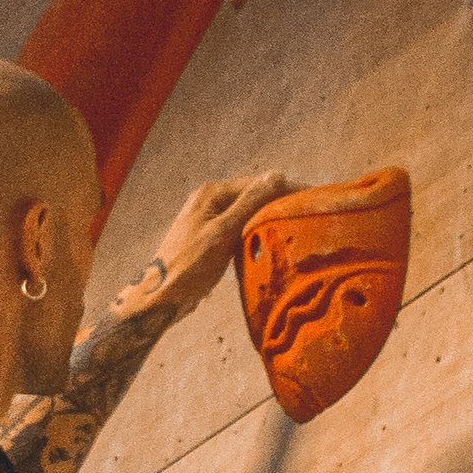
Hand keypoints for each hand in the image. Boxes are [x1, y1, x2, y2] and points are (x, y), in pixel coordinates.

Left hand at [121, 174, 295, 316]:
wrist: (160, 297)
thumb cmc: (189, 266)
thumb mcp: (223, 232)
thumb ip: (249, 203)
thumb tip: (276, 175)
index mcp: (212, 193)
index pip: (258, 184)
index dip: (286, 190)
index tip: (312, 197)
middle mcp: (209, 200)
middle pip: (252, 197)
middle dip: (279, 204)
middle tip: (309, 213)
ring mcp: (208, 219)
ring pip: (246, 215)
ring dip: (267, 219)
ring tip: (294, 226)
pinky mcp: (209, 238)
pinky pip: (238, 230)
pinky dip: (254, 234)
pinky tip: (268, 242)